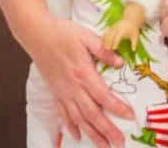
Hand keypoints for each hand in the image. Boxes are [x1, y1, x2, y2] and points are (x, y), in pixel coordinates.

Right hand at [27, 16, 132, 146]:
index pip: (103, 96)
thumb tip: (120, 62)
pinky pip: (63, 114)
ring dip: (92, 134)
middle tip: (119, 142)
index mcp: (83, 73)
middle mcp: (72, 87)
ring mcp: (62, 92)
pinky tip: (77, 136)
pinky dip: (71, 127)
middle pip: (92, 114)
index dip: (117, 108)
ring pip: (78, 119)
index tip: (130, 116)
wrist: (37, 34)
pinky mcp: (55, 92)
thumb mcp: (87, 36)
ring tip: (103, 146)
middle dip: (107, 130)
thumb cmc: (63, 32)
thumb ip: (104, 51)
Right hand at [103, 19, 139, 51]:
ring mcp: (114, 27)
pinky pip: (106, 31)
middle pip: (111, 35)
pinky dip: (103, 35)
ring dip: (105, 40)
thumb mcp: (135, 36)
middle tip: (107, 49)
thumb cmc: (133, 29)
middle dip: (108, 42)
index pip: (118, 37)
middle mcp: (117, 29)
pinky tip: (101, 40)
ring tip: (103, 46)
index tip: (114, 48)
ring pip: (107, 33)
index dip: (116, 43)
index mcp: (123, 31)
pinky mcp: (111, 27)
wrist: (131, 20)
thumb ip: (134, 43)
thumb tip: (133, 50)